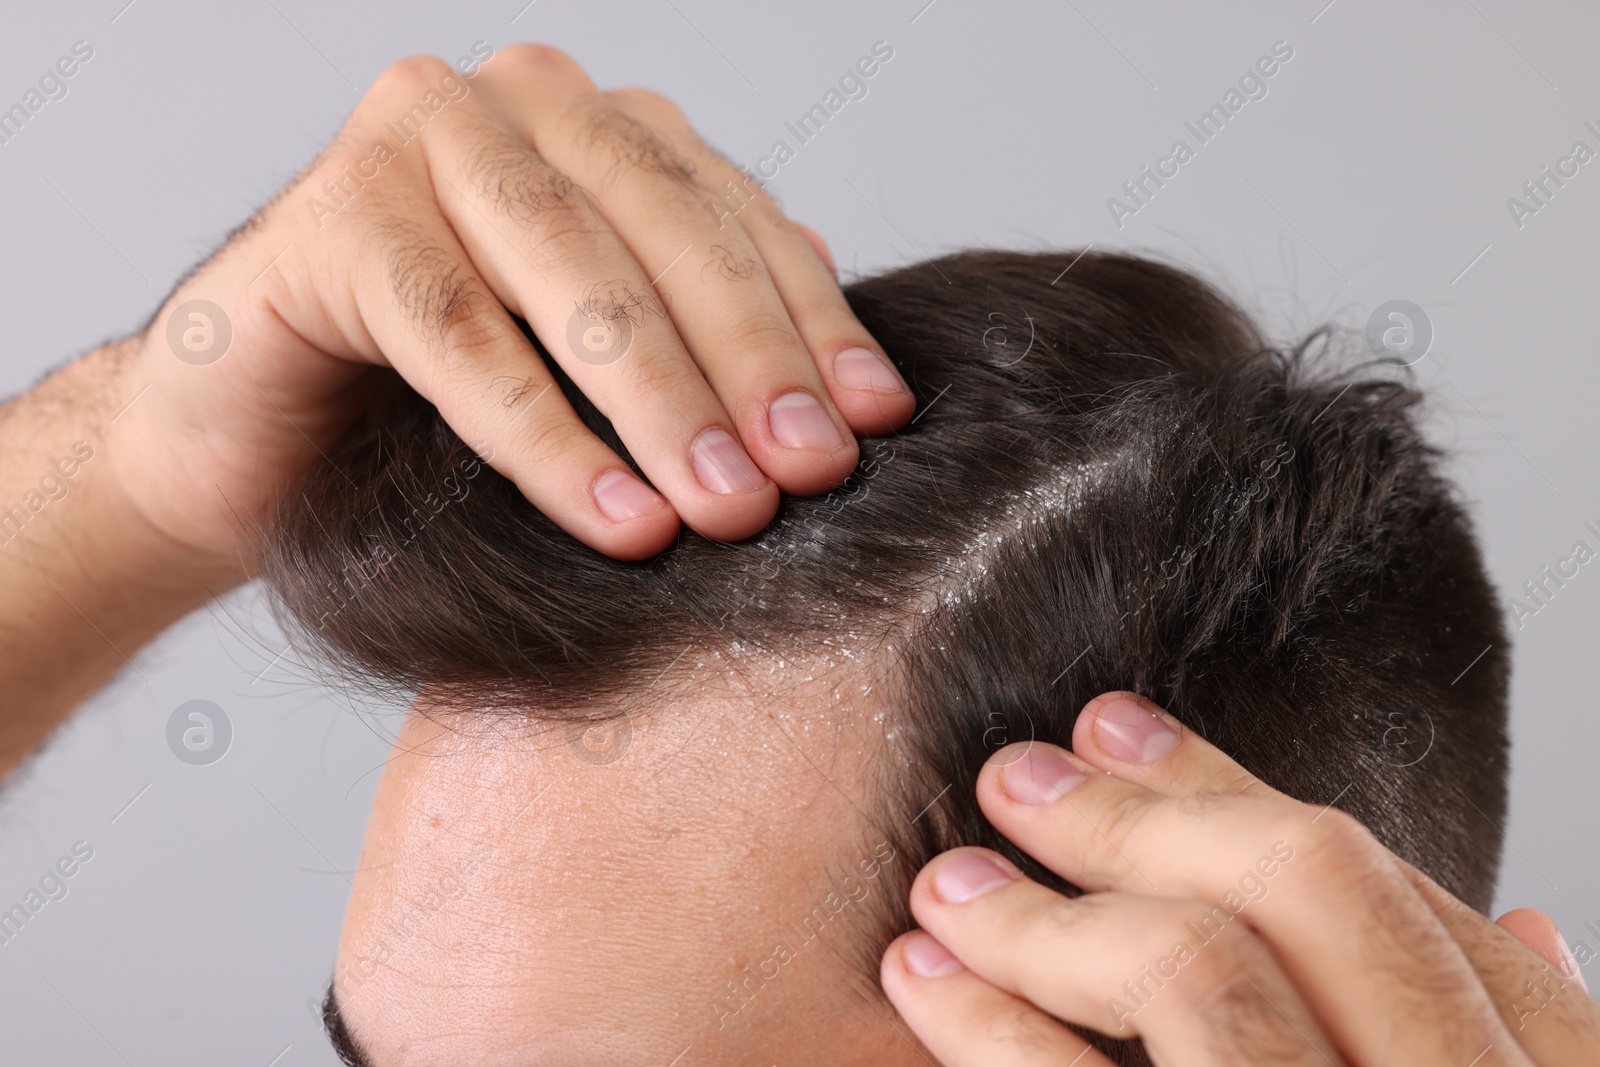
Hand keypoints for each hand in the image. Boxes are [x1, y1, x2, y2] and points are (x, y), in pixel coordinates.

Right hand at [105, 44, 911, 568]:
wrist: (254, 445)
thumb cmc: (440, 410)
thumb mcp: (598, 370)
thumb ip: (704, 345)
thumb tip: (852, 398)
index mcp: (599, 127)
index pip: (735, 219)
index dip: (812, 324)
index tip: (874, 427)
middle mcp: (516, 106)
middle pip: (667, 234)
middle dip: (747, 365)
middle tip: (805, 480)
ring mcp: (417, 142)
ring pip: (572, 275)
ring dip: (660, 402)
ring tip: (723, 510)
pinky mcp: (331, 217)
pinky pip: (462, 336)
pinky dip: (546, 436)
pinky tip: (615, 519)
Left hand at [881, 692, 1598, 1065]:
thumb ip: (1496, 1027)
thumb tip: (1536, 918)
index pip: (1393, 889)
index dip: (1240, 792)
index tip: (1113, 724)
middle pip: (1315, 884)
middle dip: (1151, 809)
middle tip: (1016, 773)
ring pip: (1197, 973)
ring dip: (1048, 908)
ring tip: (946, 885)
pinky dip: (993, 1027)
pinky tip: (926, 984)